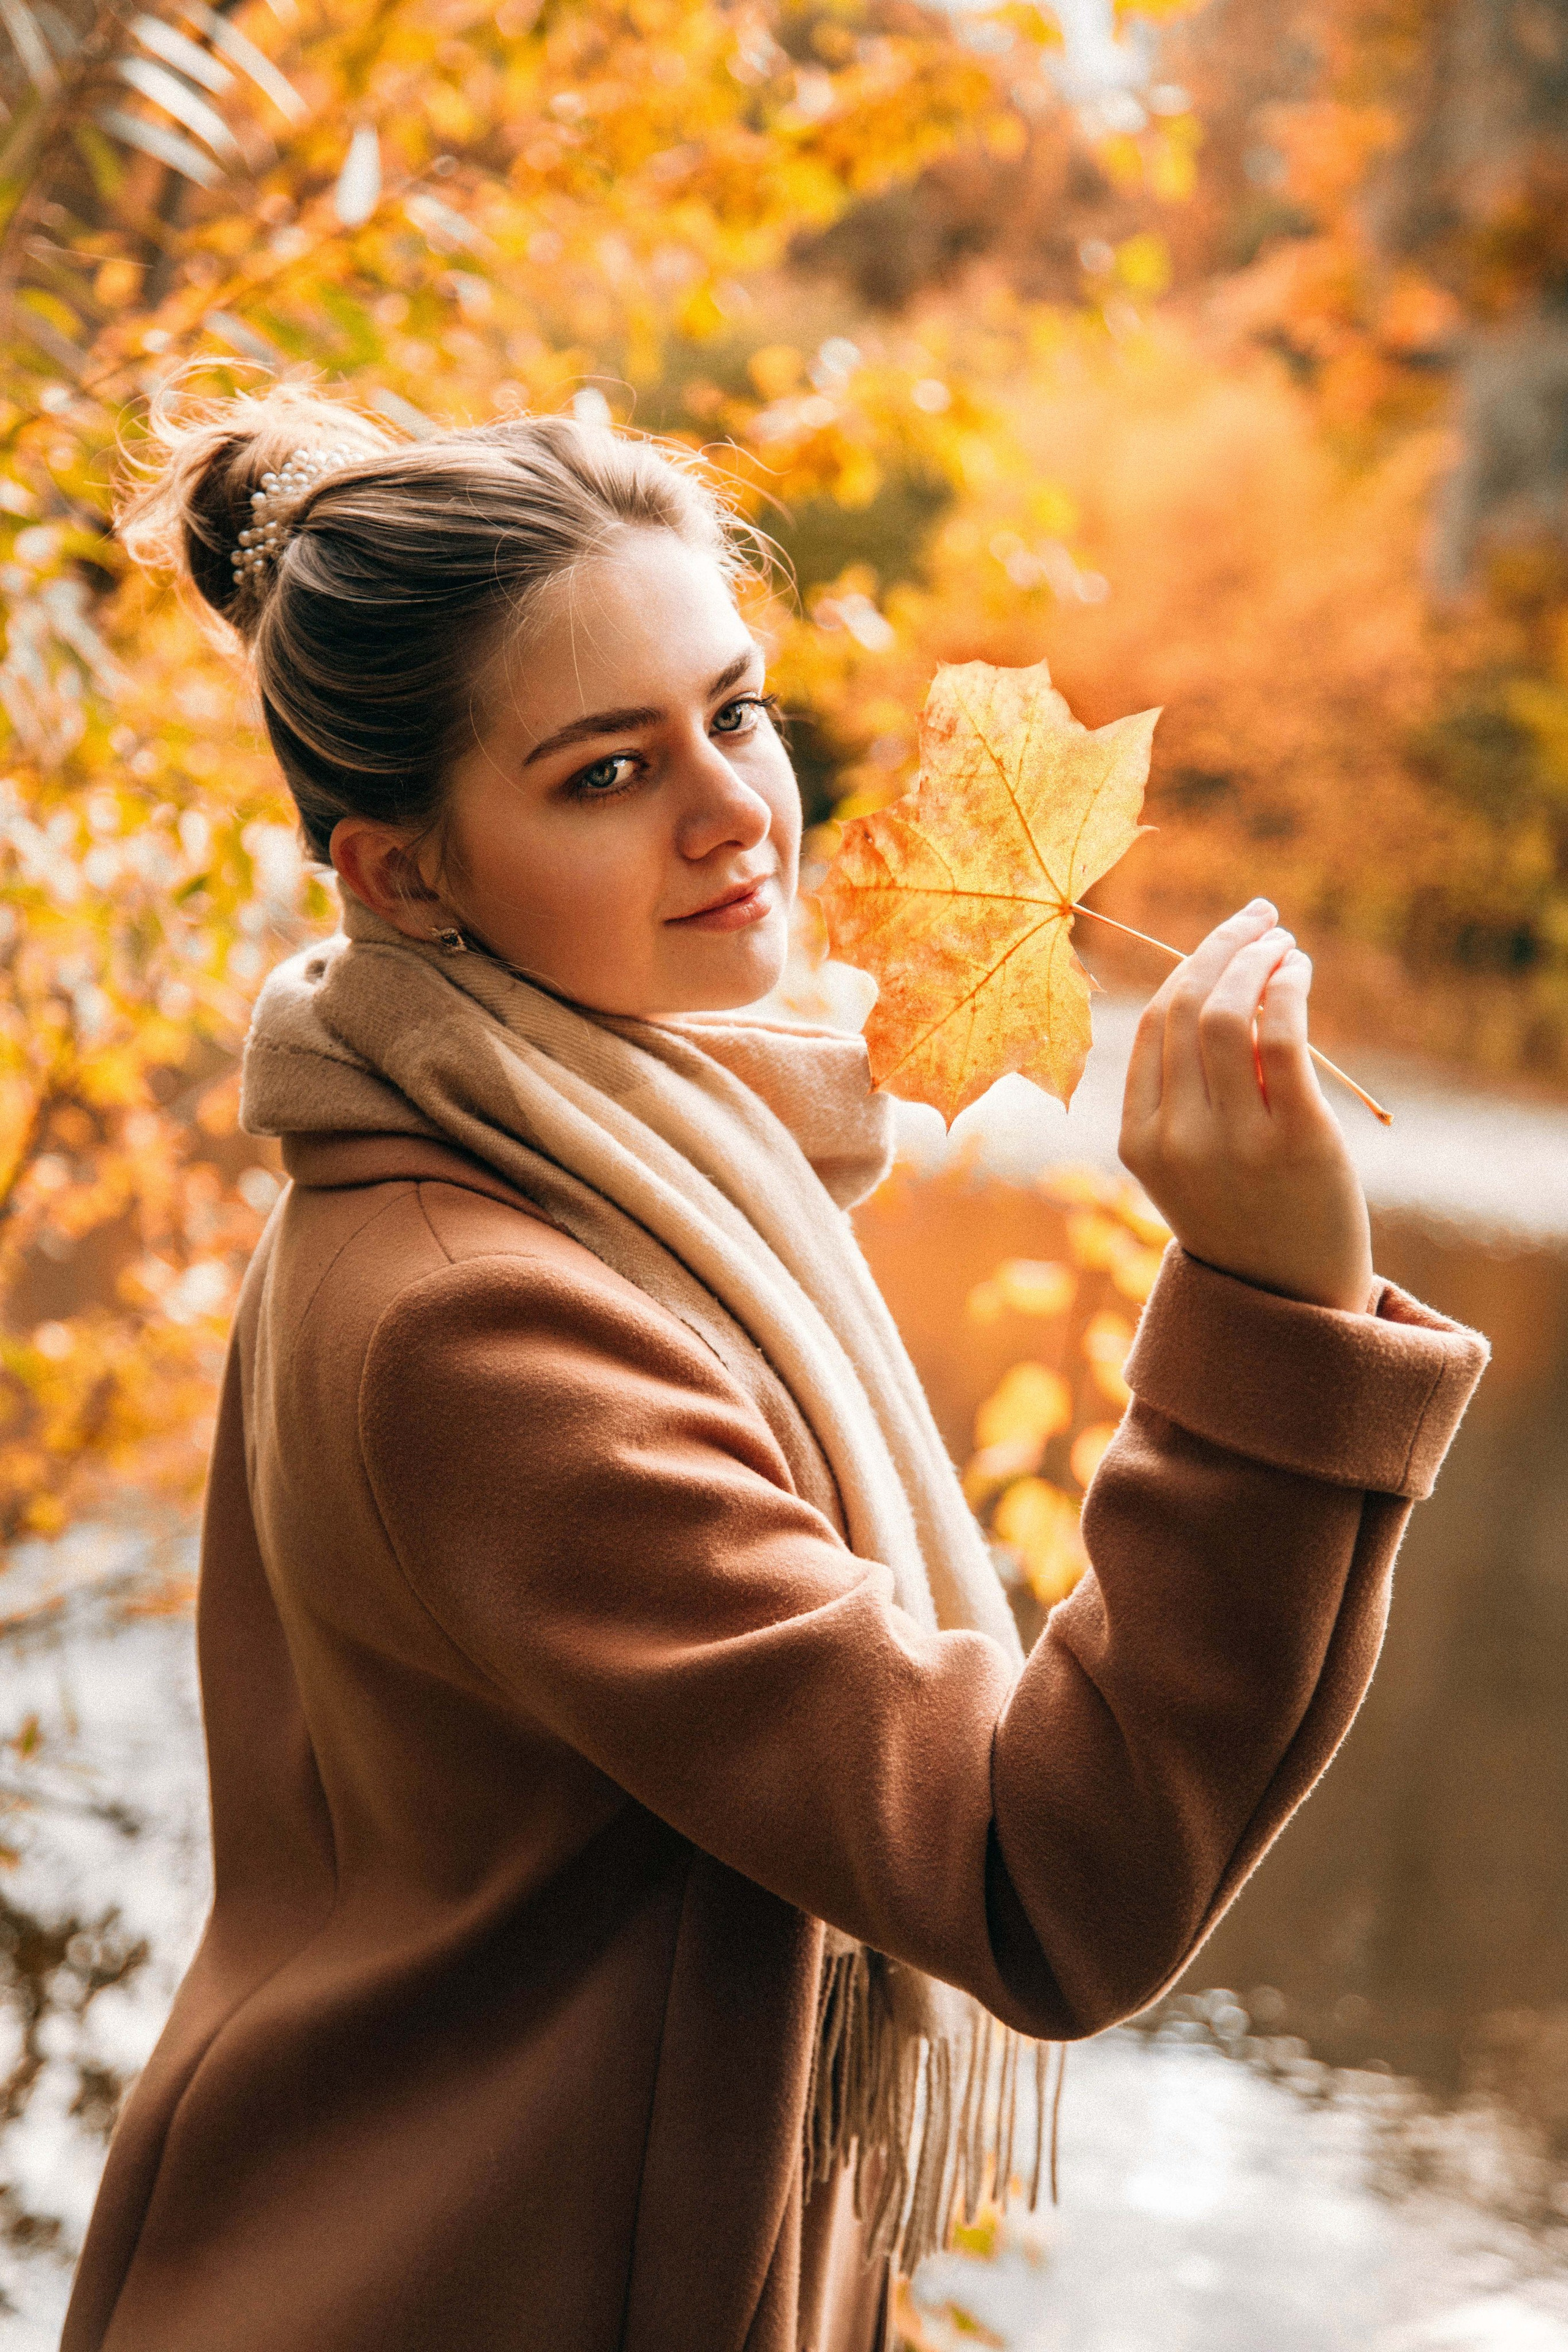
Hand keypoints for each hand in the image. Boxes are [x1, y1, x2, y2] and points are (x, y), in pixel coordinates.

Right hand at [1118, 899, 1374, 1312]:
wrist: (1291, 1302)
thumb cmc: (1246, 1218)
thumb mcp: (1191, 1161)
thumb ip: (1187, 1091)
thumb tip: (1217, 984)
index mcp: (1138, 1140)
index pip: (1152, 1025)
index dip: (1188, 966)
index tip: (1227, 935)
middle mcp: (1175, 1138)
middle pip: (1186, 1007)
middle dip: (1223, 946)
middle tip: (1259, 918)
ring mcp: (1232, 1142)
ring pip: (1227, 1014)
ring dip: (1257, 959)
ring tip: (1284, 943)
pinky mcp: (1295, 1141)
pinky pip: (1280, 1038)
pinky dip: (1289, 987)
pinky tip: (1300, 971)